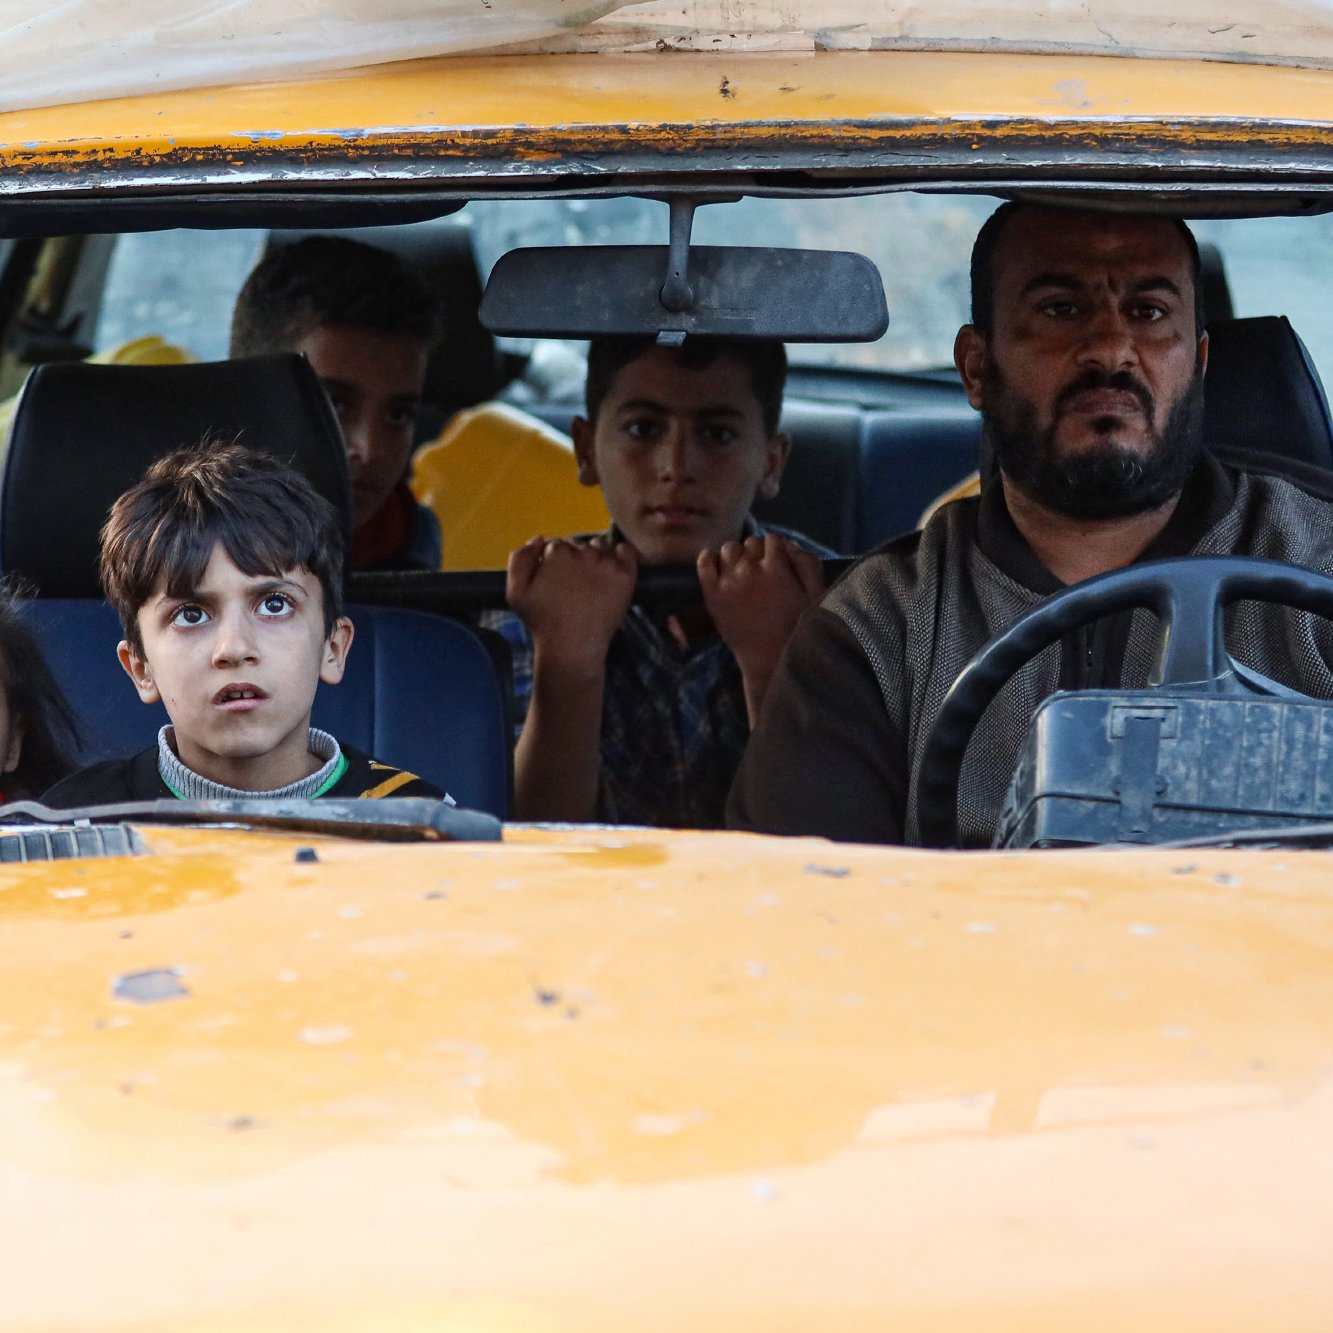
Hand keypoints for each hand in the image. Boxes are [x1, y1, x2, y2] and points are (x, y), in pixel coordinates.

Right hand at [506, 535, 637, 672]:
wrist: (572, 648)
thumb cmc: (543, 622)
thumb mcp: (515, 591)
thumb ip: (520, 558)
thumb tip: (539, 538)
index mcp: (556, 552)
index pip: (556, 545)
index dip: (554, 563)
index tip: (557, 581)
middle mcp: (583, 552)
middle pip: (579, 546)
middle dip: (575, 561)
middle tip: (574, 587)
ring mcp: (607, 563)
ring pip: (601, 547)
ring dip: (597, 557)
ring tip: (592, 583)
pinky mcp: (625, 575)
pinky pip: (626, 551)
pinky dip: (621, 556)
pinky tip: (612, 572)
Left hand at [698, 533, 825, 680]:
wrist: (770, 660)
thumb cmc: (797, 628)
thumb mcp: (816, 594)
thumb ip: (807, 562)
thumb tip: (788, 543)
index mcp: (777, 569)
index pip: (773, 539)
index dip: (778, 550)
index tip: (779, 563)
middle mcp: (750, 571)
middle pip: (752, 542)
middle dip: (759, 553)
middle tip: (764, 572)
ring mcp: (729, 582)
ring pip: (729, 548)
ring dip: (738, 555)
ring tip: (744, 571)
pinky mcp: (712, 595)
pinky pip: (704, 562)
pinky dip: (710, 557)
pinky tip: (720, 566)